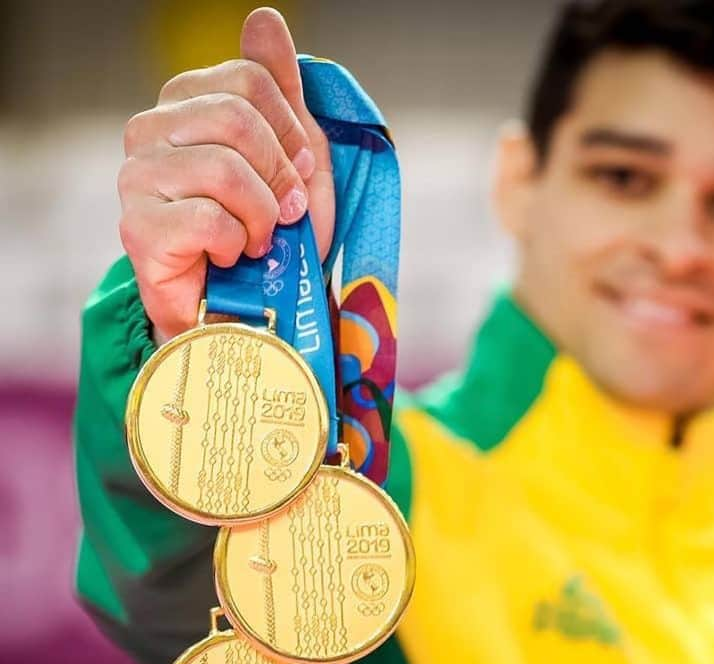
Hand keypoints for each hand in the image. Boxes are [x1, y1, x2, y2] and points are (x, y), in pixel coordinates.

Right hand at [118, 7, 334, 342]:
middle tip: (286, 214)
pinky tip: (231, 257)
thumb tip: (265, 20)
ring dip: (263, 217)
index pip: (251, 80)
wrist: (245, 306)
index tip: (299, 171)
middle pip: (237, 118)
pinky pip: (210, 219)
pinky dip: (240, 245)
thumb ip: (280, 89)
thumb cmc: (267, 231)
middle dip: (280, 175)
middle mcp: (150, 130)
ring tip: (259, 240)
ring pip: (226, 170)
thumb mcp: (291, 156)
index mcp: (185, 102)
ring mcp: (136, 178)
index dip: (292, 131)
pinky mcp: (137, 228)